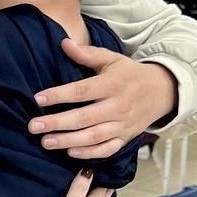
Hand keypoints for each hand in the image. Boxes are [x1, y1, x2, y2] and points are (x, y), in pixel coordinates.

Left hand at [31, 40, 177, 158]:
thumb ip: (87, 54)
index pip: (82, 91)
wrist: (163, 91)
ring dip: (68, 140)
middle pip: (84, 117)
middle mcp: (118, 106)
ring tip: (45, 142)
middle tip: (33, 126)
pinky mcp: (125, 138)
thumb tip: (64, 43)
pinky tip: (70, 152)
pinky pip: (107, 149)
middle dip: (57, 123)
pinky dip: (90, 154)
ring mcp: (122, 124)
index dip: (59, 95)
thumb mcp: (112, 59)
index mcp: (112, 84)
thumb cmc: (130, 74)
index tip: (37, 99)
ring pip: (93, 136)